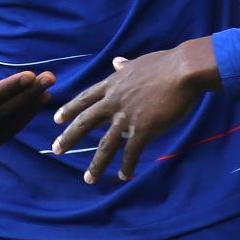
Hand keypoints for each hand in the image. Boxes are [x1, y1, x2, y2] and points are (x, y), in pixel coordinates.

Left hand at [51, 37, 218, 182]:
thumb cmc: (166, 63)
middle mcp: (114, 101)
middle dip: (69, 138)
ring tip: (88, 179)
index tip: (56, 119)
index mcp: (113, 84)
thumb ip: (125, 66)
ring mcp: (127, 116)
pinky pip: (131, 152)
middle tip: (56, 149)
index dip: (70, 109)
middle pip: (85, 122)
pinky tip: (124, 176)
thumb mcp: (139, 63)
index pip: (85, 98)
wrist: (183, 70)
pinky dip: (127, 166)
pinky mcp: (143, 129)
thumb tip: (117, 61)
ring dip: (96, 164)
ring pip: (106, 145)